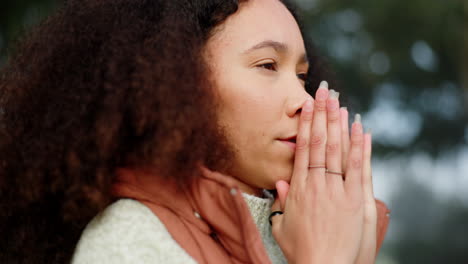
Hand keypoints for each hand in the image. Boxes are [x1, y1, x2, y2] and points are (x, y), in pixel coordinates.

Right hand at [270, 81, 373, 263]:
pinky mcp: (356, 200)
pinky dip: (361, 147)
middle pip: (321, 142)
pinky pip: (359, 168)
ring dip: (339, 124)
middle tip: (324, 91)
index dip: (307, 124)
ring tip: (340, 102)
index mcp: (299, 188)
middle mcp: (318, 184)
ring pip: (338, 150)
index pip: (303, 148)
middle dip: (322, 114)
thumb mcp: (281, 227)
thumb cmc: (302, 251)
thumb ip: (280, 203)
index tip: (307, 105)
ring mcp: (338, 190)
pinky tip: (361, 128)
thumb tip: (278, 183)